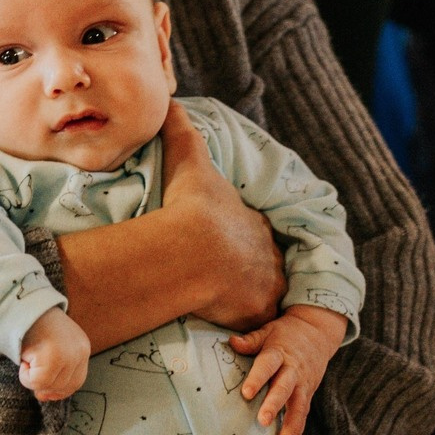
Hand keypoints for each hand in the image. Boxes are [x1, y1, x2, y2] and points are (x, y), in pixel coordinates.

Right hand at [19, 308, 91, 401]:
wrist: (22, 305)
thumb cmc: (35, 325)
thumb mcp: (53, 345)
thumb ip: (54, 370)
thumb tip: (45, 396)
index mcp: (82, 347)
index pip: (76, 381)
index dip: (60, 391)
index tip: (44, 392)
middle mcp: (79, 352)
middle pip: (64, 386)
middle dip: (45, 386)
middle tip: (29, 371)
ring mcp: (67, 355)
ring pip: (49, 386)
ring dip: (32, 378)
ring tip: (27, 358)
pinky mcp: (52, 357)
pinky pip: (36, 382)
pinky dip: (25, 376)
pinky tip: (24, 359)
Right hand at [160, 102, 286, 332]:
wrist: (194, 246)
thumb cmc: (193, 203)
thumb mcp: (189, 157)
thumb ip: (179, 127)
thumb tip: (167, 100)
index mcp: (254, 222)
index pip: (253, 228)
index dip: (241, 234)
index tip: (223, 239)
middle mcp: (267, 254)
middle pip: (263, 263)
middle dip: (250, 269)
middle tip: (224, 276)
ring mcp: (264, 286)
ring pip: (264, 294)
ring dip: (249, 299)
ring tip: (227, 305)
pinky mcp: (255, 313)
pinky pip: (256, 326)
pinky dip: (247, 328)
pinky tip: (233, 333)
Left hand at [229, 306, 344, 434]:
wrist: (317, 332)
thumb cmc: (285, 334)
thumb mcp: (268, 331)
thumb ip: (251, 340)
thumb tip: (231, 342)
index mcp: (279, 353)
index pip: (268, 365)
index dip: (257, 378)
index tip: (246, 393)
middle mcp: (293, 370)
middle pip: (285, 388)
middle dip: (274, 405)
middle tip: (263, 421)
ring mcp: (303, 384)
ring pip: (298, 406)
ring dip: (290, 426)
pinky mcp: (308, 394)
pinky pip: (303, 414)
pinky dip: (297, 431)